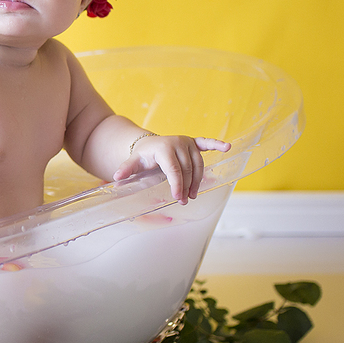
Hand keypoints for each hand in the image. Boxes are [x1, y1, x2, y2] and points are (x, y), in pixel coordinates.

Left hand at [112, 136, 230, 204]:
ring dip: (197, 180)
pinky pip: (207, 143)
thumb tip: (116, 178)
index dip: (177, 184)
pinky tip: (227, 147)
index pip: (174, 169)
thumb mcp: (133, 163)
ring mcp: (187, 142)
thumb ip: (126, 170)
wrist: (148, 144)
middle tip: (184, 200)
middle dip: (186, 186)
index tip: (178, 197)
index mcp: (164, 148)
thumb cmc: (142, 156)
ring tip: (193, 194)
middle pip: (187, 169)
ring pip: (198, 164)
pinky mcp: (193, 142)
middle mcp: (178, 142)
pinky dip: (217, 144)